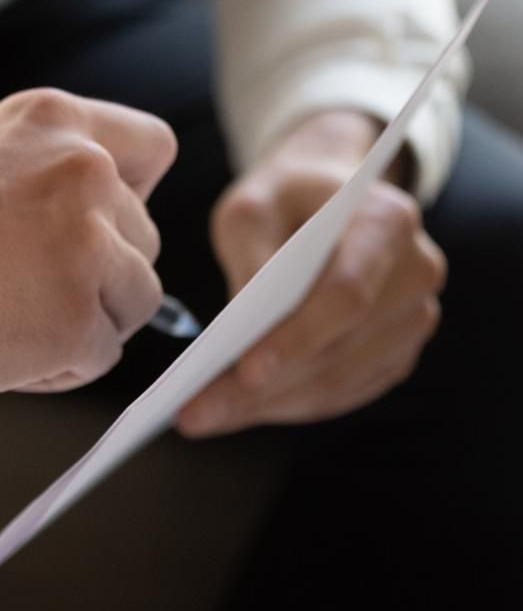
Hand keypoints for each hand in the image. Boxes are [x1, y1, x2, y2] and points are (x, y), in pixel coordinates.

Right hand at [0, 88, 175, 470]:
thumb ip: (40, 177)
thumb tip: (95, 224)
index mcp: (54, 120)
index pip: (152, 148)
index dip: (128, 197)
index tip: (90, 227)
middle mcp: (87, 170)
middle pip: (143, 237)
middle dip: (99, 273)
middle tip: (20, 293)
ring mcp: (92, 244)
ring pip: (133, 300)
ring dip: (82, 321)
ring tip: (3, 323)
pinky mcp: (84, 317)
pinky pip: (101, 355)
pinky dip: (59, 367)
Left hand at [179, 112, 445, 436]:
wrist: (327, 195)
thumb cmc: (284, 197)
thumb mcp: (251, 205)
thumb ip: (248, 256)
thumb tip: (237, 326)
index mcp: (386, 221)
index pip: (347, 293)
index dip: (299, 337)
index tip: (246, 370)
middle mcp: (415, 273)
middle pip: (340, 347)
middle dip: (264, 388)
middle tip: (195, 411)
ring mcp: (412, 317)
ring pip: (339, 380)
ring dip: (269, 406)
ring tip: (203, 415)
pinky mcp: (395, 350)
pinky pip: (343, 391)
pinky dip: (287, 405)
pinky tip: (237, 410)